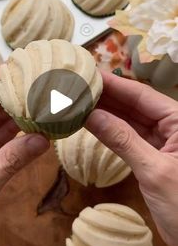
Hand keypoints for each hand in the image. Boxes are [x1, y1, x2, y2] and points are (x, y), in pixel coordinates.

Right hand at [86, 71, 177, 245]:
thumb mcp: (153, 170)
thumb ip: (122, 140)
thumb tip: (90, 115)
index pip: (143, 95)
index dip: (115, 84)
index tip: (88, 74)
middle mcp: (173, 126)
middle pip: (136, 105)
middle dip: (107, 96)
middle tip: (77, 87)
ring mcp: (163, 142)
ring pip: (131, 120)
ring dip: (107, 112)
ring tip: (79, 101)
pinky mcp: (153, 157)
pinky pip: (130, 138)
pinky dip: (111, 132)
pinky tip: (92, 123)